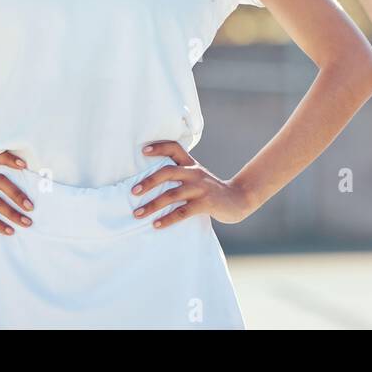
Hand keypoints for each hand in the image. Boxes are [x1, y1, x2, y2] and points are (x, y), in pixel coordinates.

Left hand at [131, 141, 253, 228]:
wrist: (238, 199)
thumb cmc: (211, 190)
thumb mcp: (198, 177)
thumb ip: (181, 174)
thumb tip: (152, 180)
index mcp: (192, 165)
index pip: (175, 148)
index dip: (159, 147)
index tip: (143, 151)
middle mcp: (195, 173)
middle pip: (168, 171)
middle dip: (149, 181)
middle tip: (133, 191)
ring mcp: (201, 188)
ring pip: (172, 194)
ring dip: (152, 205)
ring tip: (138, 213)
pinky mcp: (205, 203)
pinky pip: (182, 212)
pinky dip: (167, 218)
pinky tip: (156, 224)